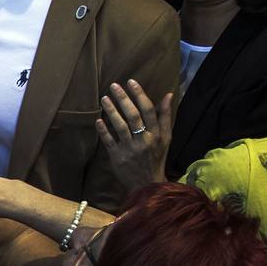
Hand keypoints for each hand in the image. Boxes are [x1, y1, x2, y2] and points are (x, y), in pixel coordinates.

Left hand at [95, 79, 172, 193]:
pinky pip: (109, 141)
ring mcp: (130, 149)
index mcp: (157, 134)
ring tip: (104, 98)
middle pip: (133, 116)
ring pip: (120, 126)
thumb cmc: (156, 157)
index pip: (149, 111)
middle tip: (114, 86)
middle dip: (124, 99)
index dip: (140, 95)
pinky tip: (98, 120)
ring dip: (112, 111)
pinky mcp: (118, 157)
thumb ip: (165, 116)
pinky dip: (103, 130)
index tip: (131, 82)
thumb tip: (168, 94)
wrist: (148, 183)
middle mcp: (144, 140)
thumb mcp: (165, 138)